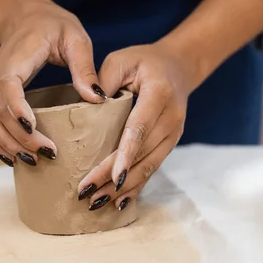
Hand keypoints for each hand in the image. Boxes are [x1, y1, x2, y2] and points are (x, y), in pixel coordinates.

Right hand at [0, 0, 106, 167]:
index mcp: (17, 58)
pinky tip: (12, 157)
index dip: (17, 109)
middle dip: (20, 137)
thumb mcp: (75, 38)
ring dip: (6, 145)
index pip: (8, 86)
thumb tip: (97, 98)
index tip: (33, 128)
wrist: (26, 17)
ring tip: (32, 160)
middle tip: (47, 153)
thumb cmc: (54, 26)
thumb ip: (84, 67)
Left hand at [77, 39, 200, 210]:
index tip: (111, 176)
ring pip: (148, 166)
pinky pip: (152, 168)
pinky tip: (118, 202)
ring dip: (123, 188)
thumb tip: (84, 106)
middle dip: (114, 177)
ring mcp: (173, 134)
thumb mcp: (121, 60)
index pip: (140, 129)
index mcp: (159, 94)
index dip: (125, 154)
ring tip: (96, 202)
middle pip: (142, 154)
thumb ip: (102, 80)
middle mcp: (172, 118)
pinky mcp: (169, 144)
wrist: (178, 66)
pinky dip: (135, 186)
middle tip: (86, 192)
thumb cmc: (143, 62)